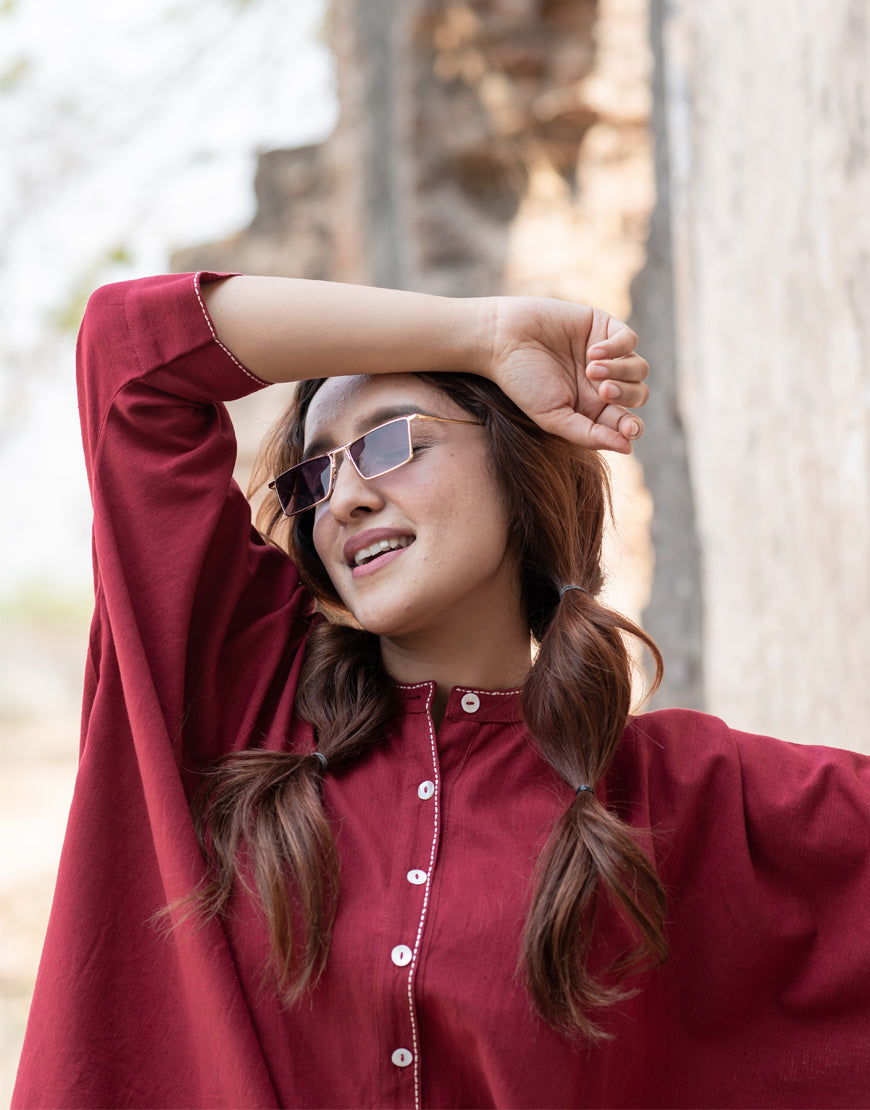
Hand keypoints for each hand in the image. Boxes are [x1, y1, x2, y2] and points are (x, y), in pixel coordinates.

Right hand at [482, 296, 648, 452]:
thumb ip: (589, 435)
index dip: (632, 427)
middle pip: (639, 394)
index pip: (626, 422)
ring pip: (639, 368)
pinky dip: (617, 348)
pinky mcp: (602, 327)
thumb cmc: (522, 383)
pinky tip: (592, 352)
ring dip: (621, 371)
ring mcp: (606, 354)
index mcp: (592, 409)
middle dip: (626, 395)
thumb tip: (628, 447)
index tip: (628, 428)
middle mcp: (602, 383)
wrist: (501, 340)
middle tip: (601, 391)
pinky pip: (629, 340)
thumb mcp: (553, 417)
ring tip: (590, 369)